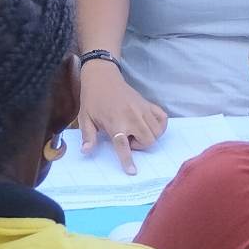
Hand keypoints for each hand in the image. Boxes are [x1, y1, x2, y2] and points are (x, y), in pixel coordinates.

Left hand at [76, 61, 167, 175]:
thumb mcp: (85, 118)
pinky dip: (159, 126)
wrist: (102, 77)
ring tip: (135, 131)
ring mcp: (143, 109)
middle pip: (148, 140)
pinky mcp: (148, 104)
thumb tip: (86, 152)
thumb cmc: (92, 99)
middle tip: (127, 138)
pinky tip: (148, 126)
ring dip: (148, 137)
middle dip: (139, 145)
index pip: (124, 145)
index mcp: (116, 122)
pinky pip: (163, 119)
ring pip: (157, 132)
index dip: (127, 160)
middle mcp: (132, 116)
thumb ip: (88, 136)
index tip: (132, 171)